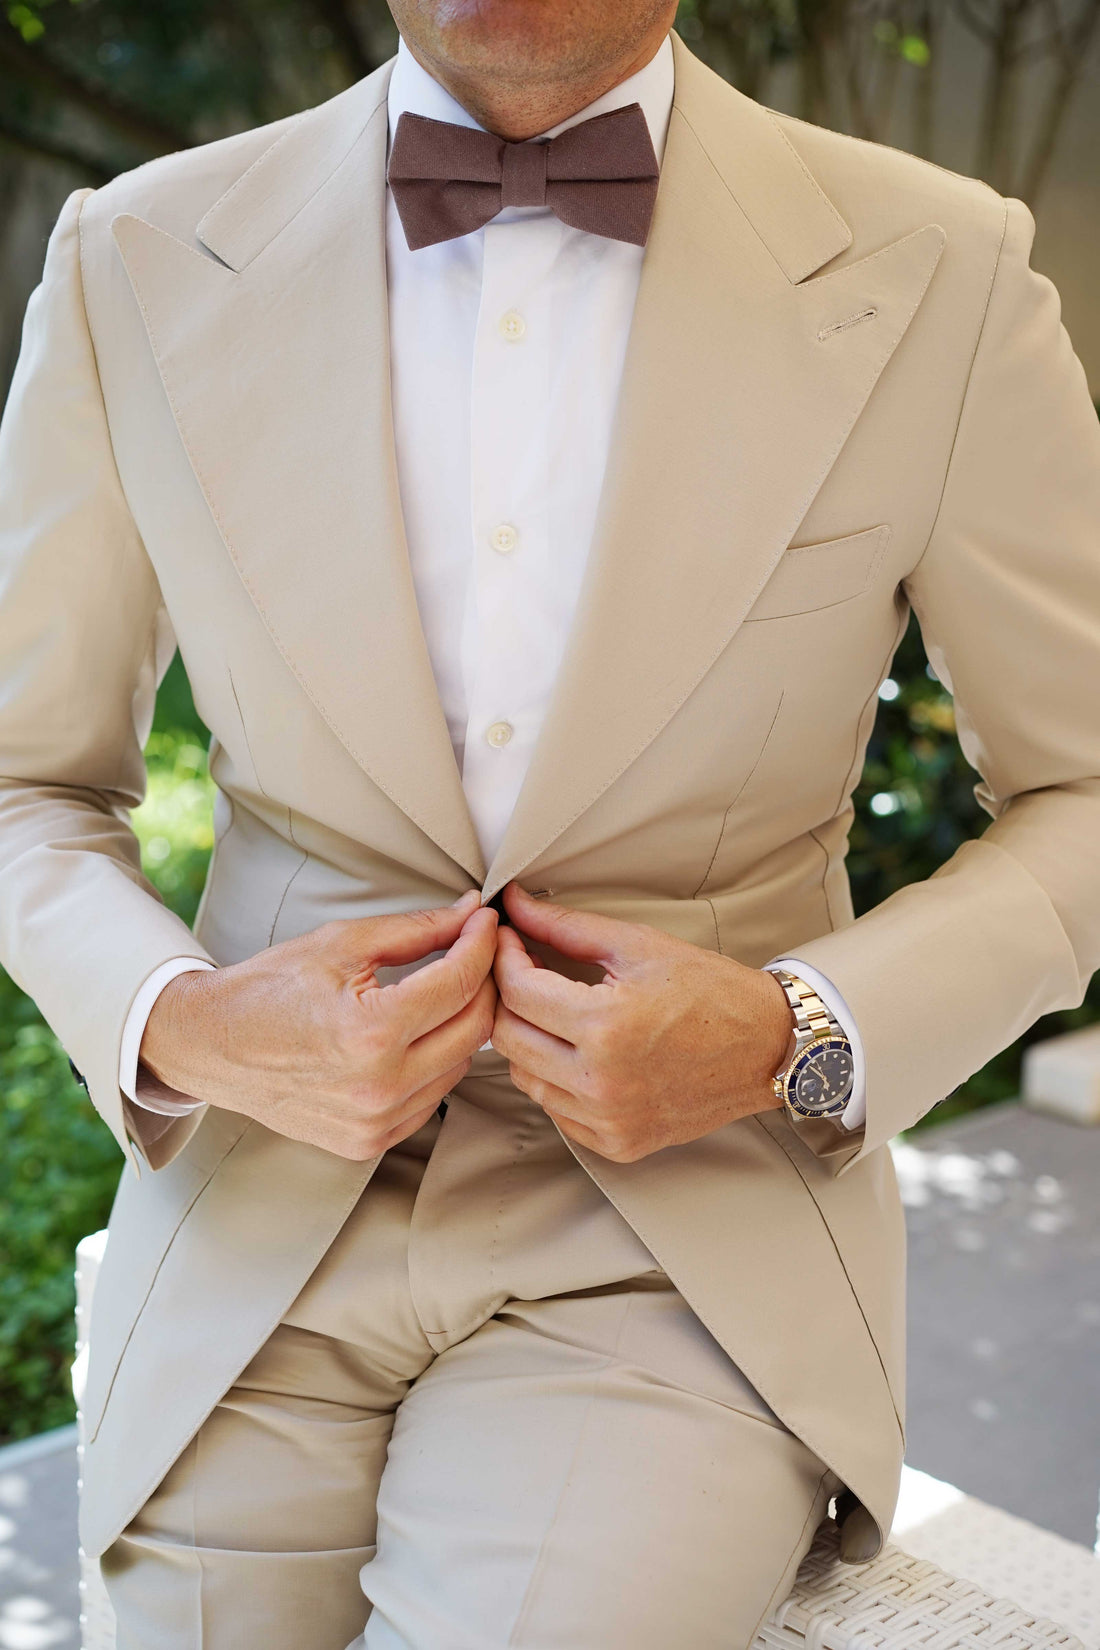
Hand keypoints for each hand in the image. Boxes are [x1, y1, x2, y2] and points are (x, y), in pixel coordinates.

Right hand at [139, 891, 497, 1158]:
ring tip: (441, 991)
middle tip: (473, 951)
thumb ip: (417, 930)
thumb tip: (471, 913)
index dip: (482, 944)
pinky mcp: (369, 1142)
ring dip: (461, 1025)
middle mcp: (380, 1086)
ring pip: (461, 1066)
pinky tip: (414, 1036)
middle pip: (475, 1028)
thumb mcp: (343, 944)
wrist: (212, 1045)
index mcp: (372, 1031)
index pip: (461, 982)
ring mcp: (376, 1122)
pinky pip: (432, 1098)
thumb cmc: (270, 988)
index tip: (485, 922)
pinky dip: (435, 1064)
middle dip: (483, 982)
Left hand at [491, 883, 791, 1162]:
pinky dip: (556, 1078)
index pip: (518, 992)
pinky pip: (555, 1109)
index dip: (504, 957)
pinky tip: (580, 1052)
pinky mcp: (617, 1143)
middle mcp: (602, 1081)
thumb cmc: (711, 990)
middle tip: (522, 971)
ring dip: (527, 1039)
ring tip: (554, 1011)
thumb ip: (565, 926)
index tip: (508, 939)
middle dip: (506, 997)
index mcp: (606, 1026)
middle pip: (508, 1038)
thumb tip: (514, 904)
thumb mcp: (638, 946)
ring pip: (524, 1077)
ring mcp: (608, 1119)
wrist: (767, 1047)